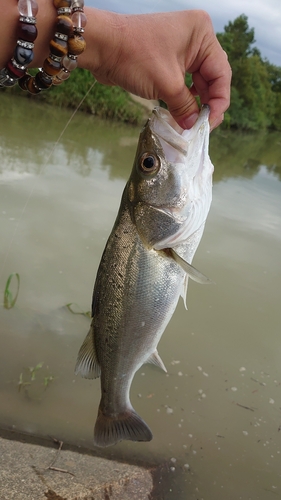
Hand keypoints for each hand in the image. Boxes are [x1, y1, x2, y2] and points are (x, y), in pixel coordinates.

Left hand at [82, 9, 231, 129]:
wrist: (102, 47)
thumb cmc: (134, 56)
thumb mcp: (166, 85)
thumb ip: (185, 107)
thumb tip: (194, 126)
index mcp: (201, 33)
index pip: (221, 72)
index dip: (219, 101)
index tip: (211, 123)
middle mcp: (195, 37)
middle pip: (212, 77)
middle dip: (207, 103)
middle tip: (202, 127)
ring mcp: (181, 47)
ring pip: (197, 81)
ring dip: (195, 103)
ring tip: (191, 123)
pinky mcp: (168, 58)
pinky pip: (183, 81)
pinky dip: (183, 98)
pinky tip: (182, 113)